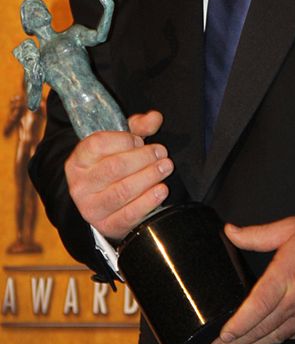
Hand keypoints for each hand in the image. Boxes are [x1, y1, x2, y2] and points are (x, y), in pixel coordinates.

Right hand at [64, 110, 171, 240]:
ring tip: (166, 167)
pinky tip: (161, 190)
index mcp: (79, 160)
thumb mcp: (121, 143)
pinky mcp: (106, 225)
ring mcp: (90, 207)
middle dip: (143, 158)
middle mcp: (80, 185)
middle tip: (162, 153)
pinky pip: (129, 214)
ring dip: (149, 177)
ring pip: (123, 191)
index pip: (97, 144)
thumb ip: (137, 127)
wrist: (105, 203)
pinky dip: (148, 201)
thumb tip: (155, 118)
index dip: (123, 140)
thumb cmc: (114, 165)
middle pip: (114, 167)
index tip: (140, 140)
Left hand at [209, 216, 294, 343]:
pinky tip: (264, 342)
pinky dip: (276, 341)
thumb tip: (230, 232)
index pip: (257, 307)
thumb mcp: (289, 229)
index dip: (239, 325)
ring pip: (276, 337)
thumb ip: (256, 235)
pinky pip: (293, 335)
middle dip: (237, 342)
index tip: (223, 336)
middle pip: (262, 328)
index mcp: (286, 276)